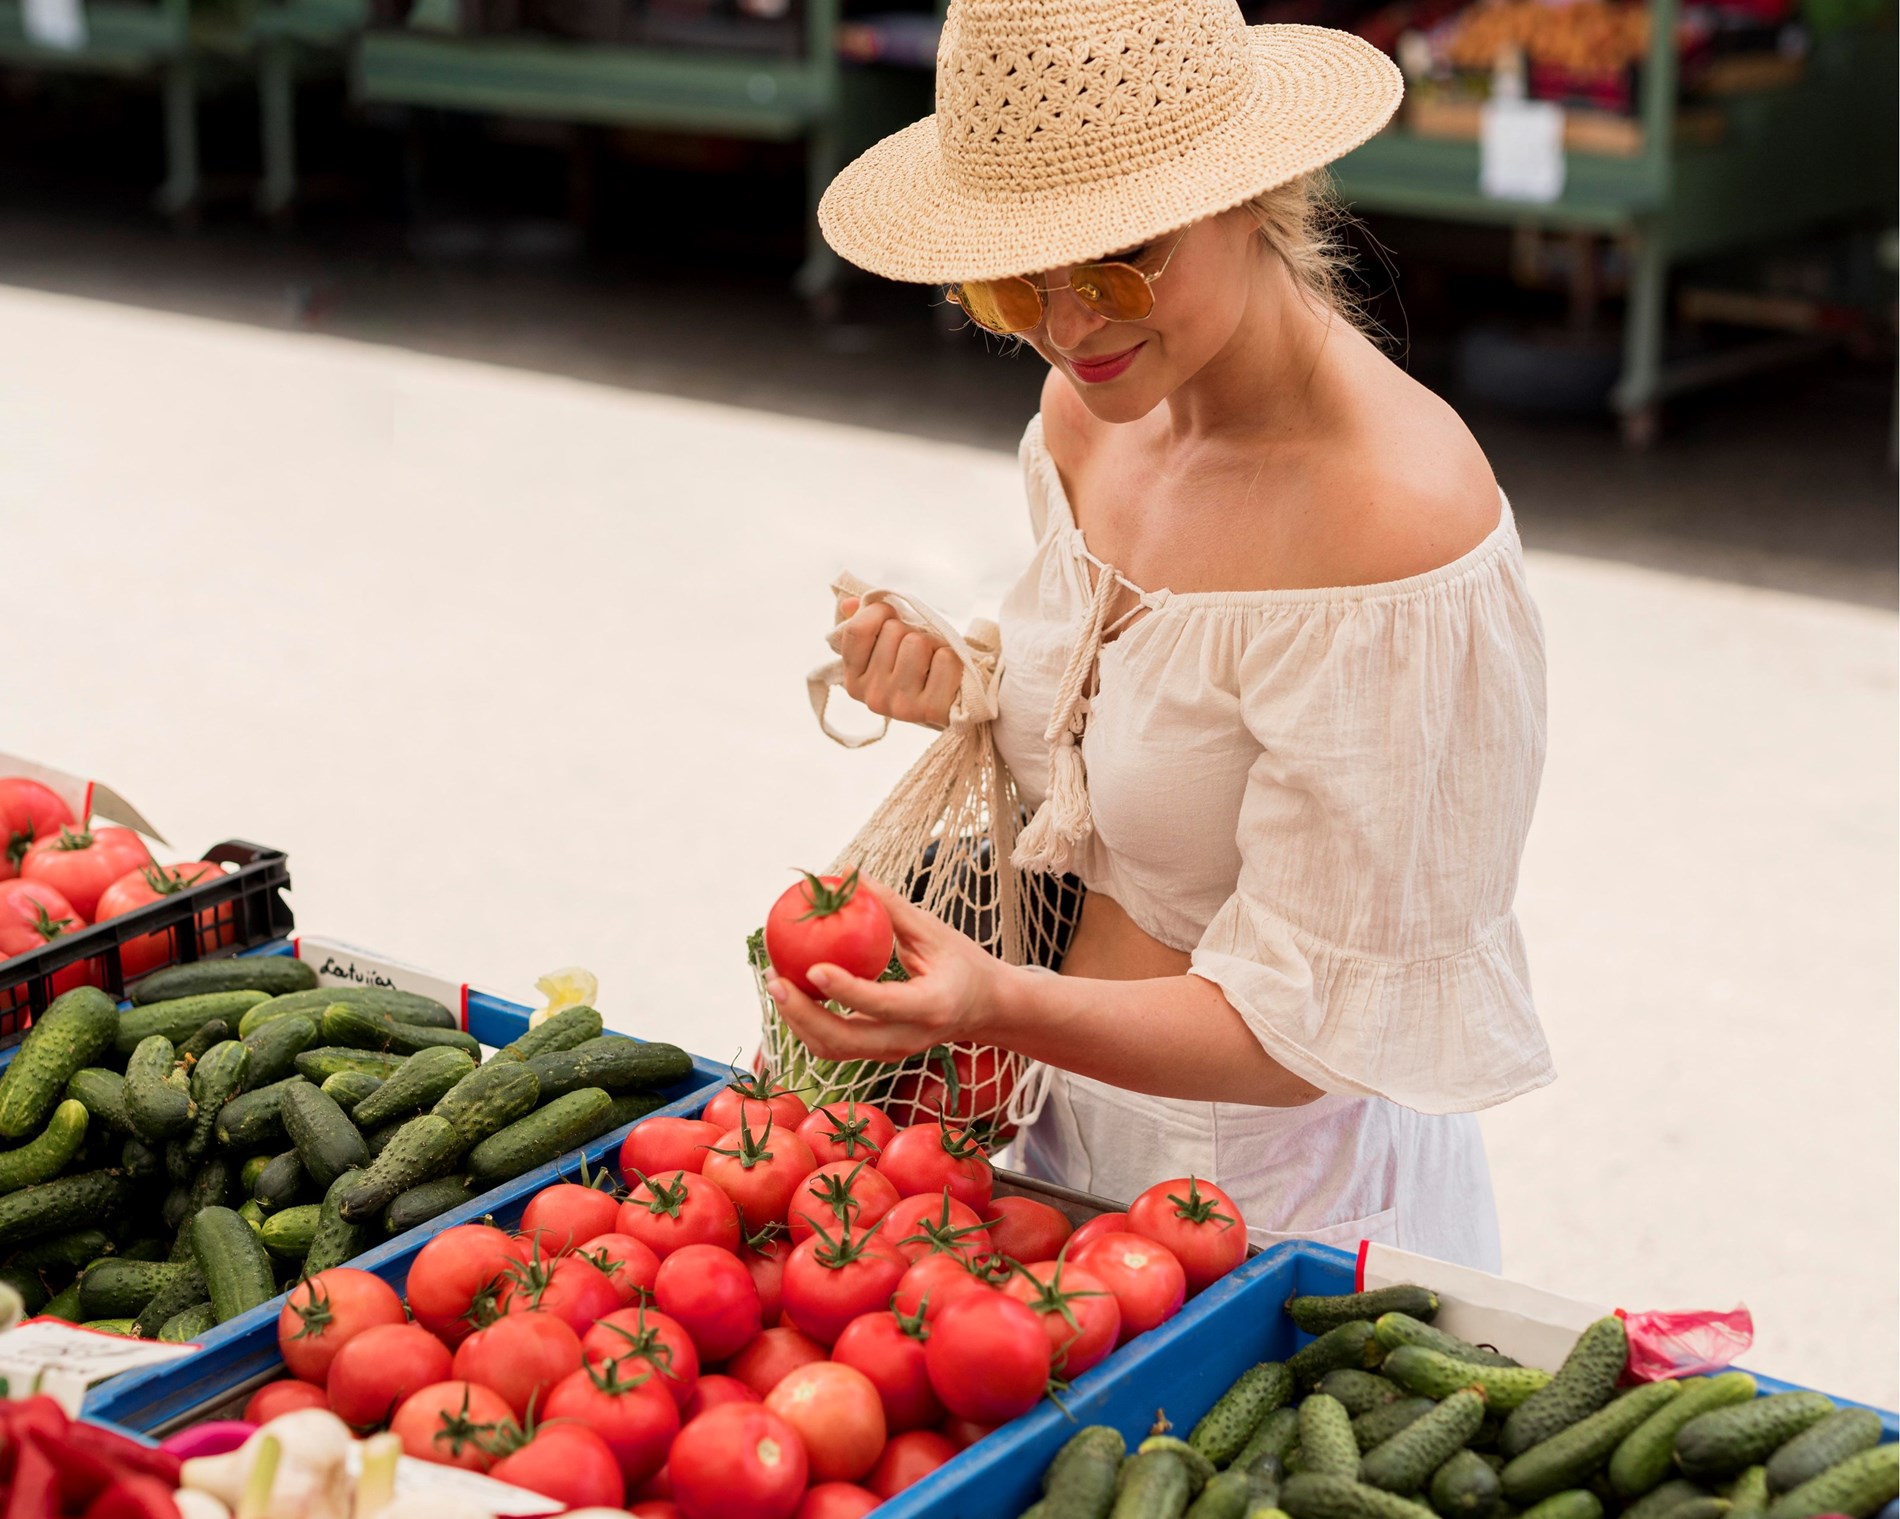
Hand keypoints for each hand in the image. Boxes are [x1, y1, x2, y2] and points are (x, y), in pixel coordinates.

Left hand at [766, 872, 1009, 1061]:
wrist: (985, 1008)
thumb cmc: (963, 963)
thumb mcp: (934, 930)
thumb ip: (891, 906)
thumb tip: (849, 872)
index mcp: (930, 1006)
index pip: (882, 1004)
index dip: (845, 989)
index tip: (813, 967)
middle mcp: (908, 1038)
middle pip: (845, 1040)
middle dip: (802, 1014)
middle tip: (775, 979)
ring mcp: (892, 1052)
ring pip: (833, 1049)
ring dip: (797, 1021)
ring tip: (776, 982)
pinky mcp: (878, 1053)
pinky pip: (835, 1046)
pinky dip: (808, 1024)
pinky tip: (792, 994)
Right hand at [836, 594, 960, 728]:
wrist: (954, 702)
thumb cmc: (917, 667)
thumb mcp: (887, 647)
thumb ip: (865, 624)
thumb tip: (850, 603)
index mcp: (855, 680)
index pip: (857, 630)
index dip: (879, 612)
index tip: (893, 616)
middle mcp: (873, 696)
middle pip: (893, 631)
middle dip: (912, 630)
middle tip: (920, 651)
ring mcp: (900, 706)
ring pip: (918, 642)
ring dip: (933, 643)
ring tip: (934, 661)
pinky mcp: (931, 710)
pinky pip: (945, 658)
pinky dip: (953, 658)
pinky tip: (948, 674)